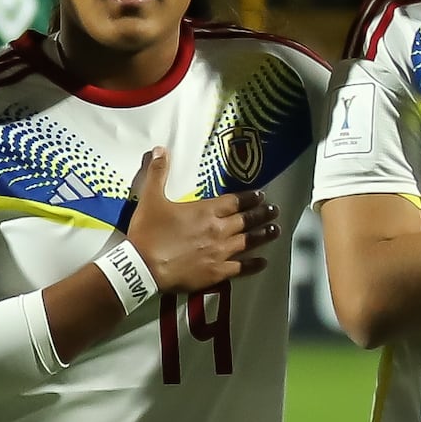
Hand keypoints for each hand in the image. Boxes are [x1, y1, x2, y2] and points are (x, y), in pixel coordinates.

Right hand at [118, 147, 270, 297]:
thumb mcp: (150, 199)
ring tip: (276, 230)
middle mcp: (218, 229)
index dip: (248, 198)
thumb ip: (157, 173)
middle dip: (261, 214)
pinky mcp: (217, 272)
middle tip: (274, 210)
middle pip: (246, 220)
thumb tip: (159, 149)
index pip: (234, 201)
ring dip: (263, 235)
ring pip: (248, 241)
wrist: (143, 267)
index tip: (261, 195)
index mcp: (205, 211)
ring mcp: (220, 252)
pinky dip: (254, 264)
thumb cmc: (148, 233)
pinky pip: (241, 267)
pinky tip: (263, 262)